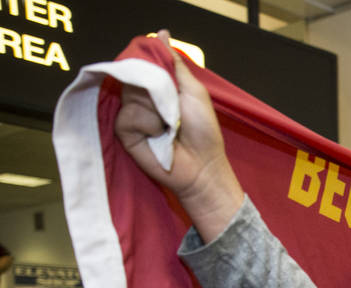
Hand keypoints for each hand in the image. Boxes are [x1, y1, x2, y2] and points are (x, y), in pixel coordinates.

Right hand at [114, 29, 243, 240]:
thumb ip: (175, 64)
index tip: (159, 71)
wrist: (202, 166)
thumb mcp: (194, 91)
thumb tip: (161, 35)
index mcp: (157, 87)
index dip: (147, 63)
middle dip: (156, 88)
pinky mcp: (124, 132)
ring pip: (130, 95)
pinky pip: (127, 115)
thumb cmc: (203, 131)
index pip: (141, 62)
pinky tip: (157, 134)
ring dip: (154, 109)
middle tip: (172, 107)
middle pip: (133, 75)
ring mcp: (131, 114)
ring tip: (168, 125)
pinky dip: (146, 123)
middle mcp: (142, 97)